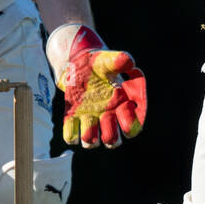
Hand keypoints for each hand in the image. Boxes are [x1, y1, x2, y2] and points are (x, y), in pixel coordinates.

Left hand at [46, 23, 146, 148]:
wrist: (79, 64)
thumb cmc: (99, 64)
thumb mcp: (108, 61)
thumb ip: (119, 61)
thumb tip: (129, 61)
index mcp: (122, 106)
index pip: (132, 127)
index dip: (130, 125)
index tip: (123, 109)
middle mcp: (107, 117)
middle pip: (112, 141)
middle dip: (109, 135)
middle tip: (105, 117)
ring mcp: (90, 120)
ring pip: (91, 142)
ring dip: (89, 136)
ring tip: (87, 119)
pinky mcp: (73, 119)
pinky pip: (71, 136)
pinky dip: (71, 133)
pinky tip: (73, 118)